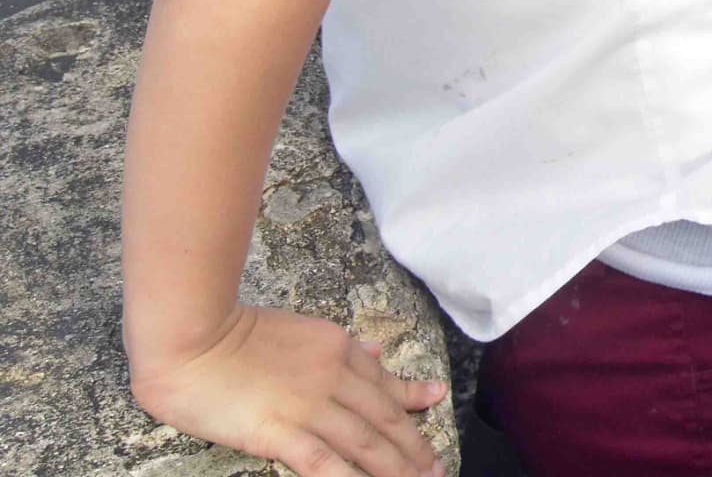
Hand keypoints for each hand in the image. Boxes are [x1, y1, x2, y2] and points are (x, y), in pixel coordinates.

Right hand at [129, 304, 446, 476]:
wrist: (193, 336)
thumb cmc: (234, 332)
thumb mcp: (301, 328)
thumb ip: (341, 346)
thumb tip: (375, 352)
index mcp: (338, 348)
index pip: (383, 379)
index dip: (412, 396)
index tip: (436, 400)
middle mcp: (334, 376)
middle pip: (384, 416)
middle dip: (415, 445)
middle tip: (438, 466)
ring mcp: (309, 406)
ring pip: (366, 442)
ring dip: (396, 467)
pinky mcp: (279, 432)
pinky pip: (324, 463)